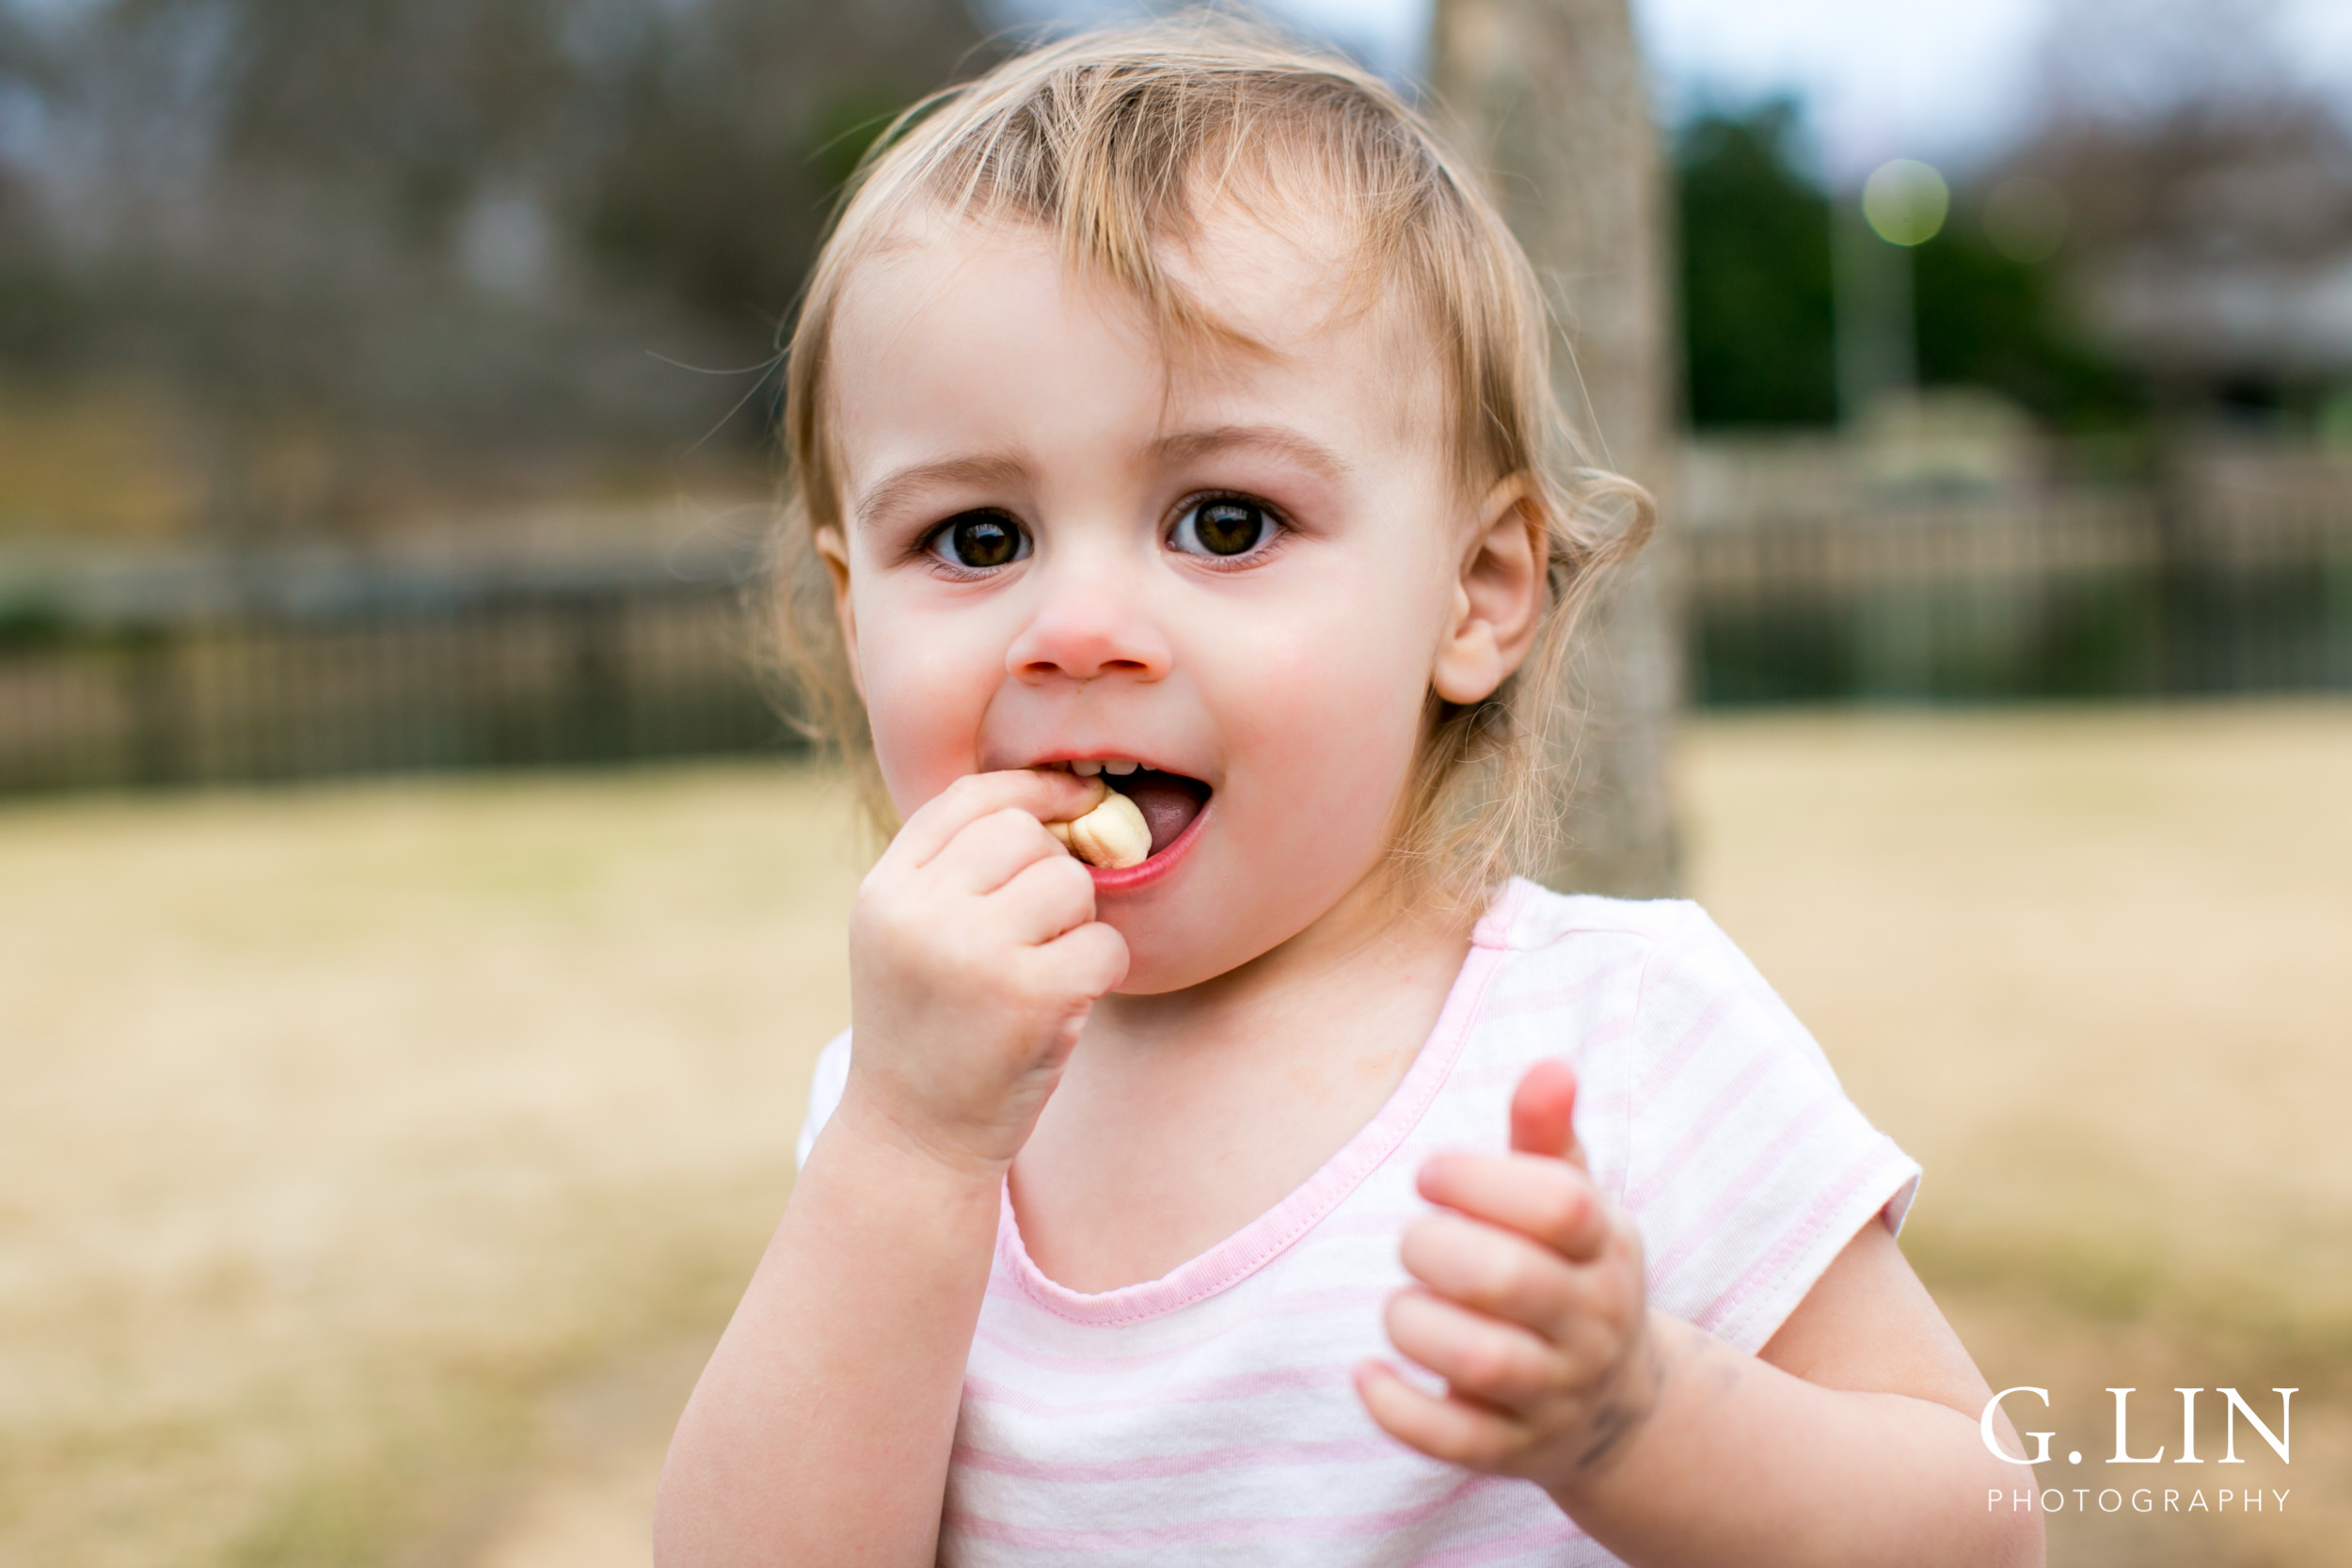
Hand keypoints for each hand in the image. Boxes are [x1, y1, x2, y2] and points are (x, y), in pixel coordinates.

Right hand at [836, 769, 1128, 1177]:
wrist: (913, 1140)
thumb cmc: (929, 1031)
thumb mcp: (909, 938)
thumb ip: (957, 871)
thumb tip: (1066, 800)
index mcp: (884, 891)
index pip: (969, 798)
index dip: (1033, 789)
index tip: (1077, 799)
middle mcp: (918, 913)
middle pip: (1025, 833)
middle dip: (1053, 871)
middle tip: (1041, 931)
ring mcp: (971, 953)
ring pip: (1070, 883)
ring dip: (1078, 924)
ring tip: (1044, 971)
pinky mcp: (1028, 997)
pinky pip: (1105, 944)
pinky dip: (1101, 972)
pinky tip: (1064, 1007)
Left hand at [1355, 1059, 1661, 1498]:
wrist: (1615, 1407)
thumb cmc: (1568, 1273)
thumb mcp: (1574, 1204)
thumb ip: (1547, 1136)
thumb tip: (1549, 1066)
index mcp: (1604, 1247)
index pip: (1558, 1203)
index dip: (1478, 1178)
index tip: (1431, 1176)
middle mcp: (1590, 1323)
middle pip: (1510, 1280)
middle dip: (1436, 1249)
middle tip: (1414, 1242)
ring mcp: (1555, 1394)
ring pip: (1484, 1363)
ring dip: (1418, 1324)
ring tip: (1402, 1305)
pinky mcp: (1512, 1451)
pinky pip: (1454, 1441)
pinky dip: (1400, 1409)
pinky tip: (1368, 1373)